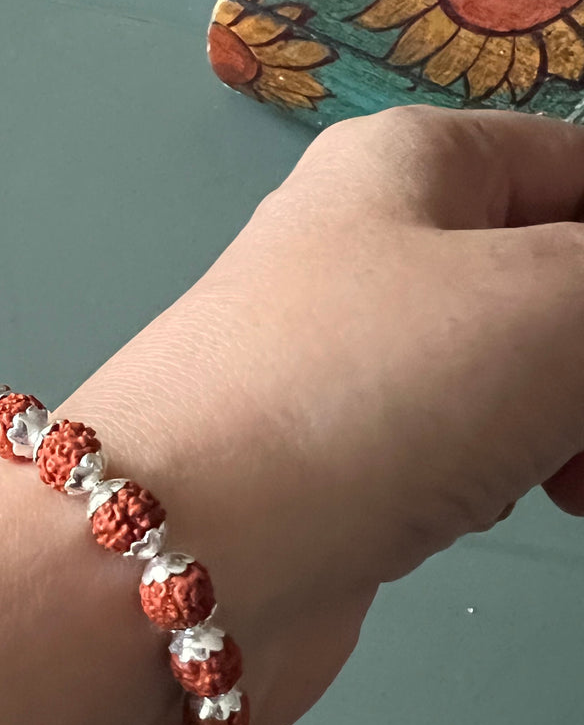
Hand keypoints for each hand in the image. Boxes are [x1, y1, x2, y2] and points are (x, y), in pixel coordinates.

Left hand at [62, 107, 583, 724]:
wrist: (179, 561)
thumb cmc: (370, 393)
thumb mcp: (558, 298)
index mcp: (409, 163)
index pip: (575, 166)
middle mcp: (365, 251)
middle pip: (549, 280)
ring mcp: (340, 367)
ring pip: (510, 377)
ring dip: (562, 428)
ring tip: (562, 483)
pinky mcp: (329, 469)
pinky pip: (453, 452)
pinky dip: (495, 479)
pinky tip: (483, 510)